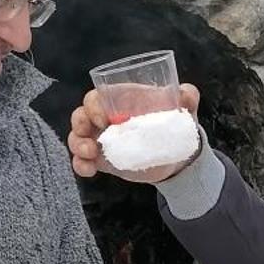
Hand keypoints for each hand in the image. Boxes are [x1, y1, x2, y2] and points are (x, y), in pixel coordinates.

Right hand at [68, 83, 201, 184]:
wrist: (175, 157)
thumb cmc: (173, 125)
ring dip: (77, 145)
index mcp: (120, 100)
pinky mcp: (101, 159)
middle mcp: (105, 117)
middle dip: (80, 124)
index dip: (94, 105)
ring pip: (77, 137)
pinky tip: (88, 170)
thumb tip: (187, 93)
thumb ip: (186, 98)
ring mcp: (100, 139)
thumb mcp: (182, 111)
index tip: (104, 118)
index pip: (97, 96)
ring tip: (89, 154)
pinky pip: (82, 160)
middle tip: (92, 139)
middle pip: (81, 115)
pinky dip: (80, 164)